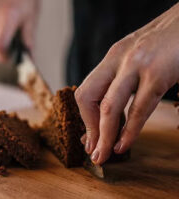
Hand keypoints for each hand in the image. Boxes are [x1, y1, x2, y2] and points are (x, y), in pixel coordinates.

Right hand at [0, 0, 39, 62]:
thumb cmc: (25, 0)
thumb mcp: (31, 20)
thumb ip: (29, 41)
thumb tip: (30, 58)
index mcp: (7, 17)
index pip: (0, 46)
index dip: (4, 57)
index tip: (10, 60)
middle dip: (1, 54)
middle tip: (11, 53)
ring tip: (7, 39)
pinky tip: (0, 31)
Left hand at [75, 3, 178, 164]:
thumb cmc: (163, 43)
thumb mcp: (134, 58)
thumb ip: (120, 82)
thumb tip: (108, 112)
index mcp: (112, 58)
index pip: (85, 92)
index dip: (85, 119)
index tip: (90, 138)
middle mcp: (119, 60)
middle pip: (88, 99)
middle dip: (90, 129)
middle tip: (93, 152)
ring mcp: (137, 66)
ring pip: (109, 107)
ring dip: (104, 136)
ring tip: (102, 156)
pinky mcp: (158, 74)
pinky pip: (138, 109)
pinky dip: (129, 131)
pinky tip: (122, 145)